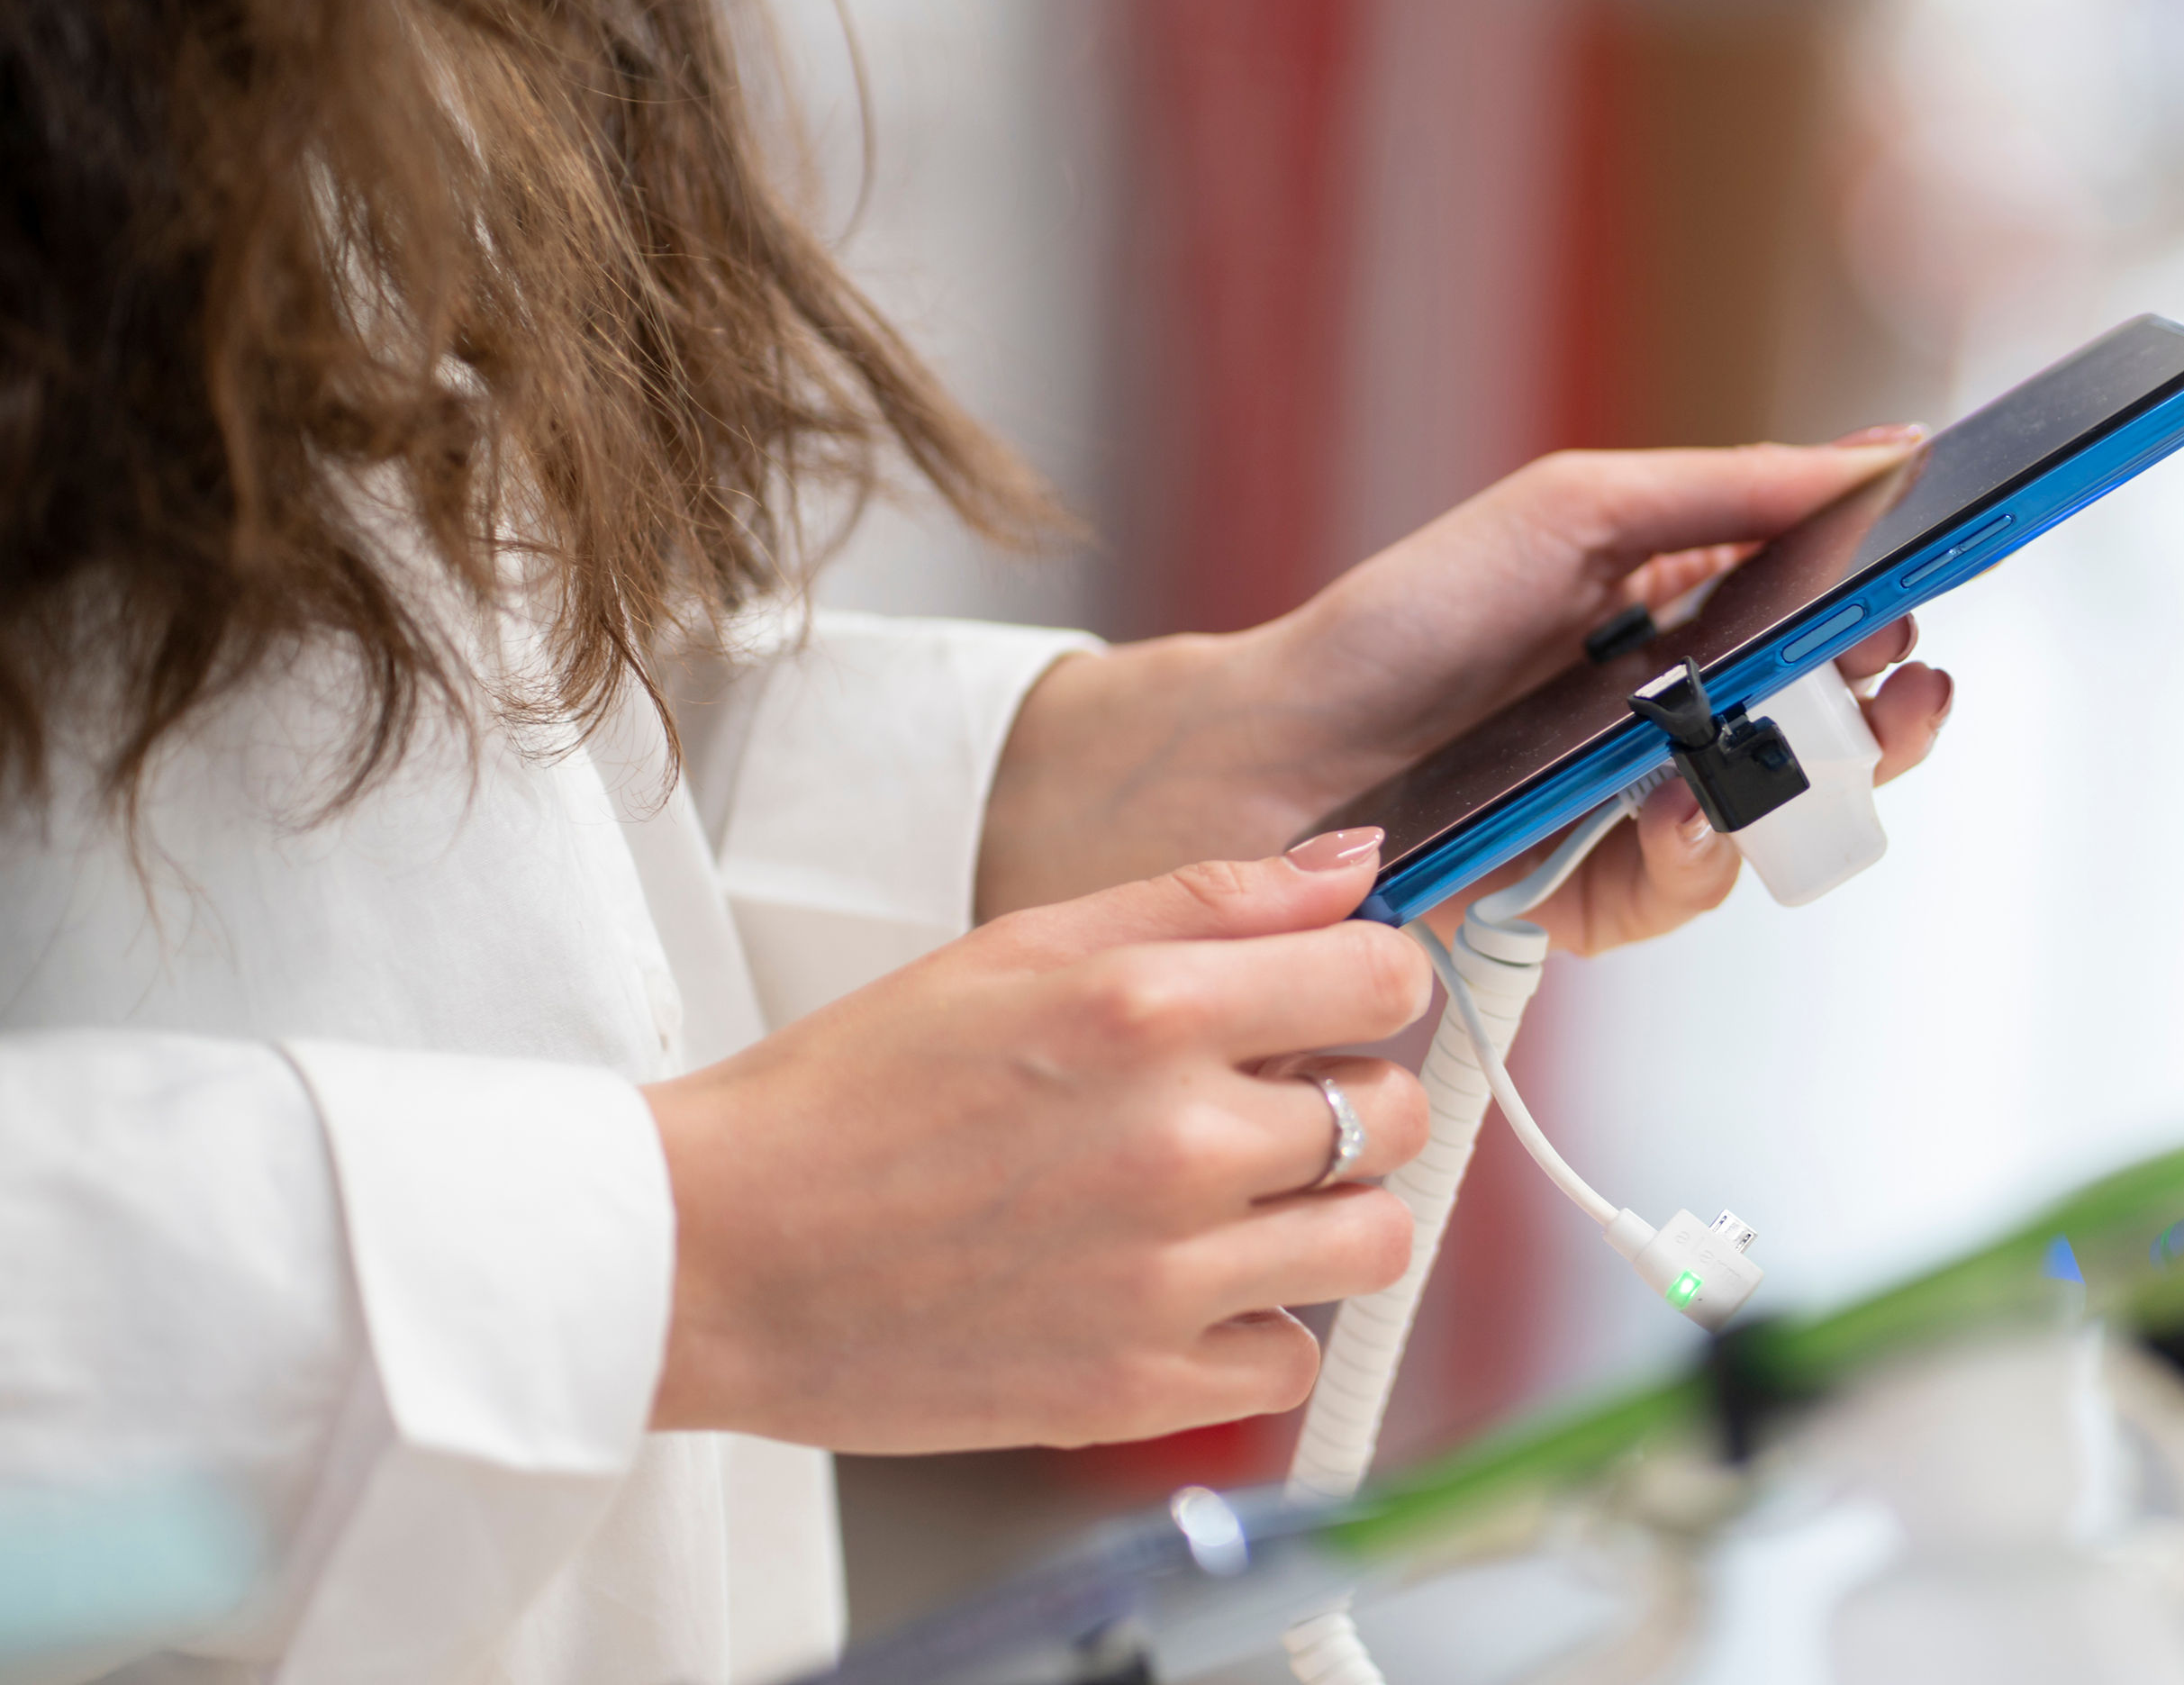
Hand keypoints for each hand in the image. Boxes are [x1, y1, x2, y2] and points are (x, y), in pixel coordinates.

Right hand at [643, 831, 1429, 1451]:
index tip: (1336, 1004)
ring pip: (1377, 1244)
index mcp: (1148, 1009)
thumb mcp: (1022, 947)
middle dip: (1354, 1100)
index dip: (1375, 984)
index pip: (1387, 977)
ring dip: (1328, 1220)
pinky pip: (1293, 1361)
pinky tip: (1179, 1292)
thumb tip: (1360, 864)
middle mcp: (1176, 1141)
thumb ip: (1208, 901)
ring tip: (1239, 1206)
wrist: (713, 1255)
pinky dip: (1255, 1331)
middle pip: (1399, 1114)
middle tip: (1271, 1110)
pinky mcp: (1136, 1390)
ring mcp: (1163, 1277)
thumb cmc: (854, 1093)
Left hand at [978, 435, 1959, 951]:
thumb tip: (1884, 454)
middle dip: (1882, 714)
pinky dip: (1700, 853)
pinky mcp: (1593, 900)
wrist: (1277, 746)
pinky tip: (1681, 814)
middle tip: (1904, 689)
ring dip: (1802, 787)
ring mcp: (1637, 816)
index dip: (1887, 616)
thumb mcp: (1576, 513)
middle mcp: (1672, 722)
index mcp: (1682, 618)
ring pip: (1776, 822)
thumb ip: (1735, 491)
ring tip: (1789, 748)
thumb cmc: (1408, 618)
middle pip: (1828, 732)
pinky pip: (1689, 891)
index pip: (1824, 622)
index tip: (1931, 592)